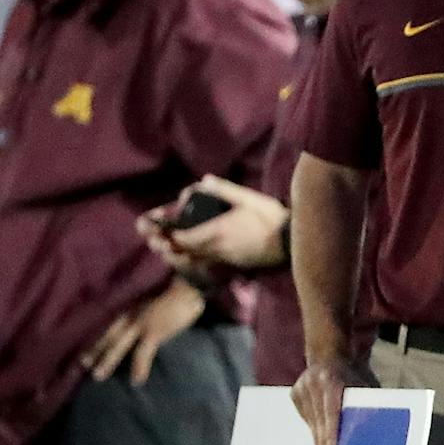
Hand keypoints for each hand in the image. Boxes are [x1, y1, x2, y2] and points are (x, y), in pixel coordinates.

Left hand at [80, 277, 204, 384]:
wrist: (190, 288)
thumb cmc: (178, 293)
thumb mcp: (157, 301)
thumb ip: (149, 311)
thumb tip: (148, 324)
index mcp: (134, 307)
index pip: (112, 325)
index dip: (100, 337)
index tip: (89, 348)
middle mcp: (132, 315)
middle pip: (110, 335)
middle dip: (96, 349)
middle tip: (84, 363)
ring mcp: (141, 324)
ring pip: (119, 345)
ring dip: (108, 360)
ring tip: (98, 376)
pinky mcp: (154, 332)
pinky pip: (142, 354)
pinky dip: (139, 368)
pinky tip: (136, 381)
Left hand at [139, 176, 287, 271]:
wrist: (288, 242)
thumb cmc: (269, 218)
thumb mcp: (248, 198)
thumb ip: (225, 190)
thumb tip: (203, 181)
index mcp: (217, 230)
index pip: (183, 237)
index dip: (167, 235)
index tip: (157, 228)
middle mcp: (216, 247)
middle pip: (184, 251)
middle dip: (166, 246)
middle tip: (155, 240)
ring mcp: (224, 258)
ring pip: (193, 260)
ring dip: (178, 254)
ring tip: (168, 247)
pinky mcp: (232, 263)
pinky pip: (205, 263)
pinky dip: (193, 259)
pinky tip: (192, 254)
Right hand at [291, 357, 378, 444]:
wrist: (330, 355)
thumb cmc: (353, 373)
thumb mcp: (363, 384)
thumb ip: (366, 402)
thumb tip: (373, 426)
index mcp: (331, 378)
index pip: (330, 408)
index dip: (331, 429)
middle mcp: (313, 381)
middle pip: (319, 417)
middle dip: (323, 439)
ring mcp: (301, 386)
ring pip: (310, 419)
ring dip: (316, 435)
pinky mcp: (294, 393)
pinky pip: (304, 415)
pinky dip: (312, 425)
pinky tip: (318, 435)